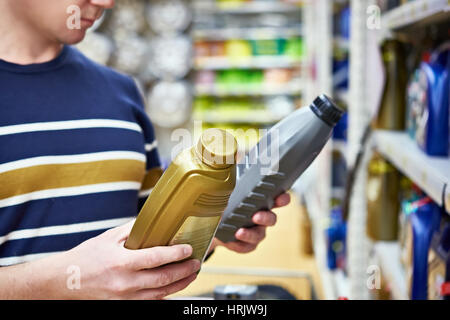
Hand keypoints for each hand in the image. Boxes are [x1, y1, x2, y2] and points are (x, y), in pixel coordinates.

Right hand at [61, 220, 199, 298]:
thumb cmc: (87, 257)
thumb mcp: (109, 237)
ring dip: (180, 284)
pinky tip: (174, 286)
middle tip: (196, 263)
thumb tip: (155, 221)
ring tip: (191, 275)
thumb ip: (134, 230)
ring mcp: (124, 297)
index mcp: (121, 262)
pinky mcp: (124, 305)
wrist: (66, 281)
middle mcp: (124, 283)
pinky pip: (150, 301)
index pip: (155, 258)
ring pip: (160, 293)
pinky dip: (165, 294)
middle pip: (163, 279)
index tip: (188, 249)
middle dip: (184, 271)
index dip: (175, 254)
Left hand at [212, 193, 290, 253]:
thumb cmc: (227, 205)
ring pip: (259, 235)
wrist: (215, 225)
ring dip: (251, 234)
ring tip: (239, 232)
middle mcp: (262, 218)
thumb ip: (232, 188)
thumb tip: (226, 179)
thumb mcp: (230, 194)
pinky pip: (246, 247)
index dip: (282, 199)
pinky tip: (230, 241)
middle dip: (266, 218)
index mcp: (262, 202)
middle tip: (256, 216)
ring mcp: (256, 232)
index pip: (277, 200)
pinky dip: (239, 245)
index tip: (280, 198)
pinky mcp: (247, 245)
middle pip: (271, 219)